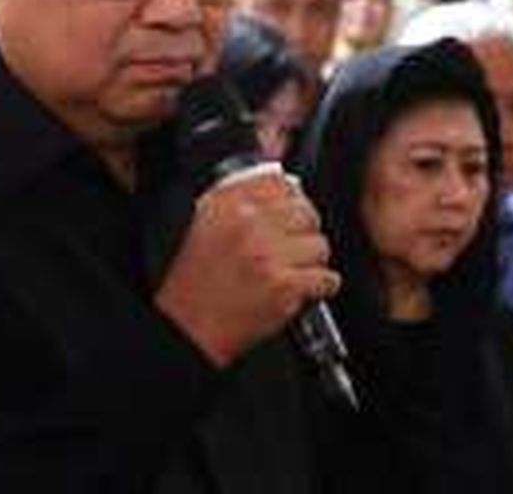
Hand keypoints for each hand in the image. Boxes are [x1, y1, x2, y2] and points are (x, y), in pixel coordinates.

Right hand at [155, 167, 338, 366]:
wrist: (187, 329)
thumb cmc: (195, 282)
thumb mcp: (204, 224)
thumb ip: (239, 198)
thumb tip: (283, 181)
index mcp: (227, 206)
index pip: (279, 183)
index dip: (291, 199)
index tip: (291, 211)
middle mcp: (248, 226)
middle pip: (306, 212)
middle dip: (304, 231)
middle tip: (294, 247)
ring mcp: (268, 256)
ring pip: (319, 245)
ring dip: (312, 261)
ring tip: (293, 271)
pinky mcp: (283, 287)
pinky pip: (325, 278)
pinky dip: (321, 287)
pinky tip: (304, 289)